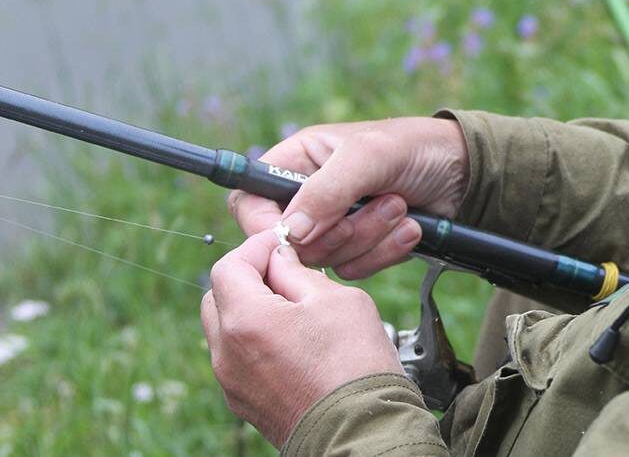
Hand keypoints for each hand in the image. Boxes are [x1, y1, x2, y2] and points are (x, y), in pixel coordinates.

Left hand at [200, 230, 404, 446]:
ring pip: (226, 329)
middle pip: (219, 296)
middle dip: (248, 278)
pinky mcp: (244, 403)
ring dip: (251, 310)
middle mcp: (227, 353)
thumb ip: (298, 272)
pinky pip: (238, 359)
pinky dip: (256, 341)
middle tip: (286, 272)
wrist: (362, 432)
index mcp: (245, 320)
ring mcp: (232, 382)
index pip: (229, 266)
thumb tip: (280, 259)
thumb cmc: (354, 365)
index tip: (281, 243)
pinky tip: (295, 343)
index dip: (256, 247)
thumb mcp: (336, 299)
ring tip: (295, 310)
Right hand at [227, 117, 468, 278]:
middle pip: (291, 243)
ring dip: (371, 238)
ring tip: (401, 207)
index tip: (298, 236)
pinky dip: (386, 252)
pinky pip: (355, 270)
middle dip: (341, 232)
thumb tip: (291, 231)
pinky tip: (411, 229)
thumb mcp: (369, 156)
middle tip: (380, 204)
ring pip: (327, 260)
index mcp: (296, 162)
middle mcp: (308, 196)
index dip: (266, 227)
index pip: (250, 203)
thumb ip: (328, 190)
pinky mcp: (360, 247)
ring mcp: (334, 225)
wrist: (463, 172)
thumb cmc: (414, 147)